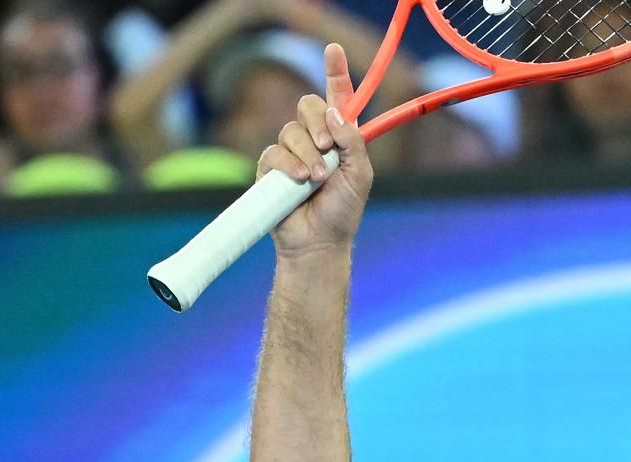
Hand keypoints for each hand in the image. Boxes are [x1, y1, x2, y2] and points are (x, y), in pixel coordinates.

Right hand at [261, 43, 372, 258]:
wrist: (318, 242)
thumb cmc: (343, 211)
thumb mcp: (360, 175)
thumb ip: (353, 142)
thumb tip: (334, 113)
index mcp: (340, 137)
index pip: (336, 99)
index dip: (335, 73)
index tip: (333, 50)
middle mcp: (314, 140)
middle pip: (307, 105)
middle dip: (317, 123)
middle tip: (328, 147)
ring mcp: (290, 152)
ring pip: (290, 130)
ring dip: (306, 153)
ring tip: (317, 179)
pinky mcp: (270, 168)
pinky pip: (273, 152)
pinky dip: (288, 165)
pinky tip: (299, 181)